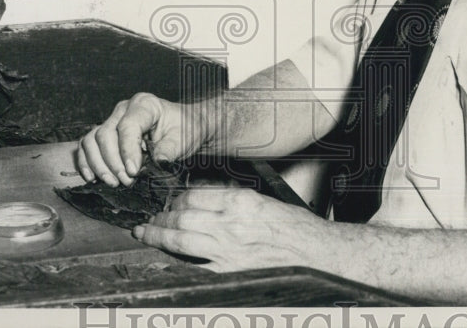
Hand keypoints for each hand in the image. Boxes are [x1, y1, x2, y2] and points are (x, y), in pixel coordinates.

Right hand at [77, 93, 206, 186]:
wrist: (185, 125)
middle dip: (112, 161)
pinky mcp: (105, 134)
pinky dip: (87, 163)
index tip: (133, 172)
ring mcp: (112, 120)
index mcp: (144, 104)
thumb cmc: (184, 129)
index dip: (127, 150)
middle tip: (125, 181)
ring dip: (98, 164)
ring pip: (92, 140)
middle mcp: (124, 109)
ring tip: (113, 182)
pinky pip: (87, 146)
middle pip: (105, 134)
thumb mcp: (183, 138)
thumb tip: (157, 162)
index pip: (127, 126)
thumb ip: (170, 149)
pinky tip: (94, 178)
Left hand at [132, 186, 327, 272]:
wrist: (319, 256)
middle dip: (160, 218)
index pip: (195, 195)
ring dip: (158, 236)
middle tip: (149, 220)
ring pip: (181, 239)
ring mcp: (228, 250)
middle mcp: (231, 223)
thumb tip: (205, 201)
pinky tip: (164, 258)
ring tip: (146, 234)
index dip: (177, 200)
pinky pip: (194, 266)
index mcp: (241, 201)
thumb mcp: (265, 202)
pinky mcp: (230, 273)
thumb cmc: (297, 231)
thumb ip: (234, 202)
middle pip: (182, 216)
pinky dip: (175, 261)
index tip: (170, 203)